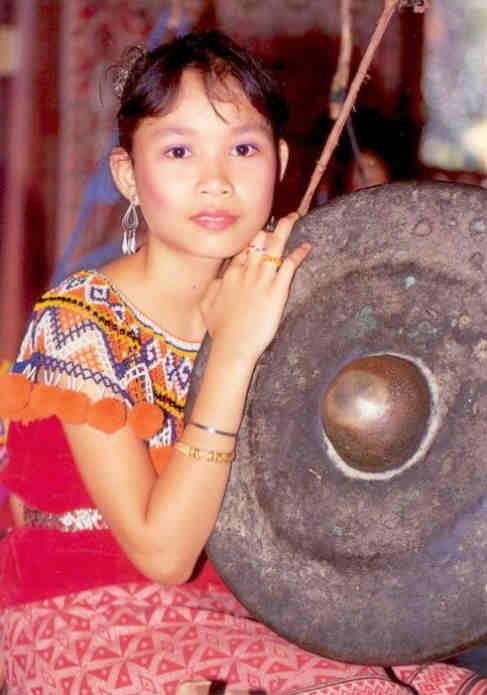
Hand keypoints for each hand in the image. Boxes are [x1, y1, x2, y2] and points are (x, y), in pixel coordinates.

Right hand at [200, 212, 310, 363]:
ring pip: (274, 246)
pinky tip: (306, 246)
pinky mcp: (277, 291)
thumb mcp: (207, 307)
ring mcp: (262, 280)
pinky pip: (289, 265)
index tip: (258, 232)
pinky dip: (298, 254)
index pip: (241, 249)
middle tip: (278, 219)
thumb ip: (212, 290)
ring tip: (294, 218)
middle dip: (267, 228)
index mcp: (230, 276)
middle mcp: (246, 273)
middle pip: (257, 241)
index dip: (250, 239)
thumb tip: (218, 282)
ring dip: (285, 230)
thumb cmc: (221, 331)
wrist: (233, 346)